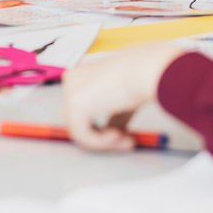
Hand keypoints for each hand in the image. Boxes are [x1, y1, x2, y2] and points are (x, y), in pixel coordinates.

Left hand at [62, 44, 186, 151]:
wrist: (143, 71)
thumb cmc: (139, 77)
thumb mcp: (123, 100)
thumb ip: (114, 116)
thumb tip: (114, 130)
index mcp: (82, 74)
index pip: (84, 107)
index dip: (102, 126)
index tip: (123, 135)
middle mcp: (72, 80)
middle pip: (79, 120)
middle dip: (102, 136)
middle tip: (126, 141)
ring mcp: (70, 92)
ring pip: (80, 130)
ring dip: (104, 141)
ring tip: (126, 140)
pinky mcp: (74, 106)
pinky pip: (83, 135)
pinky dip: (101, 141)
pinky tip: (118, 136)